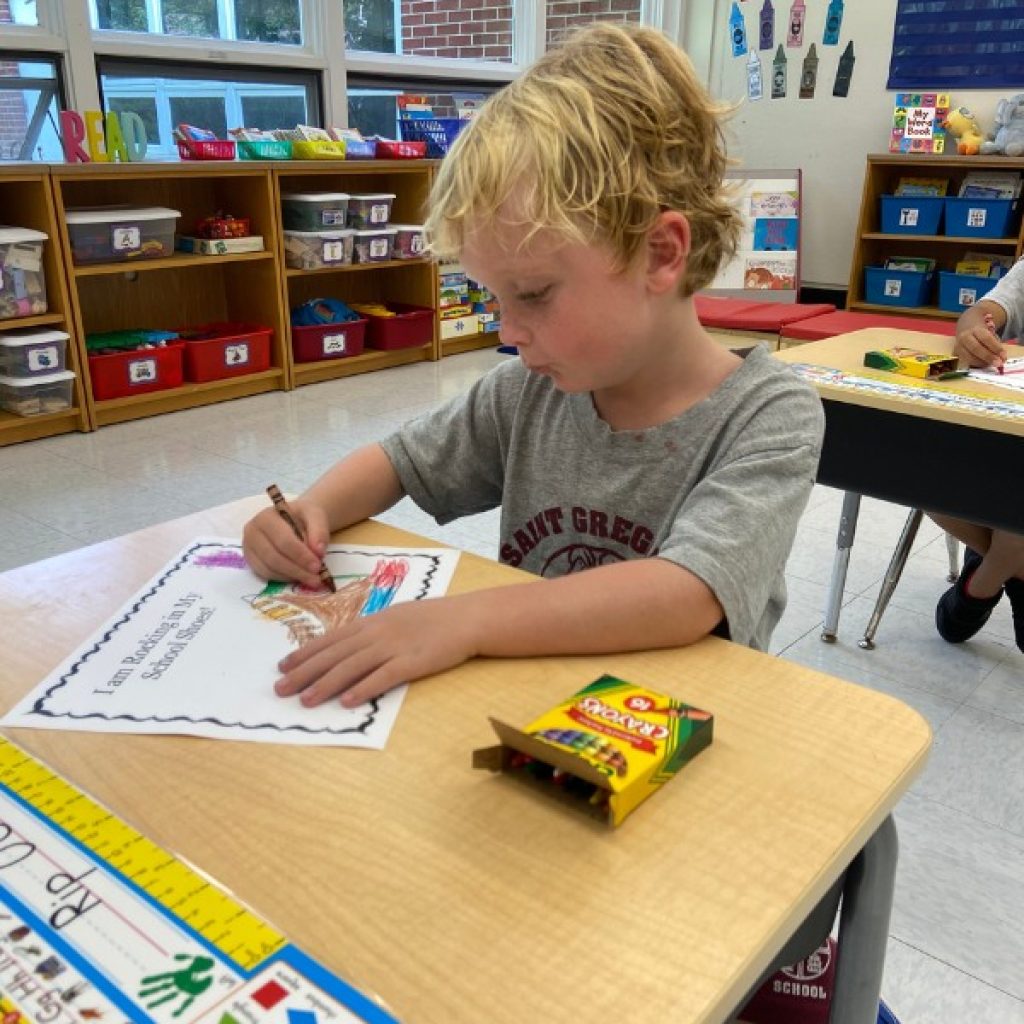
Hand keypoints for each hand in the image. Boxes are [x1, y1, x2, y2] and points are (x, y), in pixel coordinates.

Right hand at [243, 499, 329, 587]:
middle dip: (297, 570)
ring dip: (292, 576)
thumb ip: (319, 531)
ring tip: (311, 579)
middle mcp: (252, 532)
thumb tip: (318, 551)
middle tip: (316, 578)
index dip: (300, 556)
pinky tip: (298, 576)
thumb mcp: (316, 515)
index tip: (317, 566)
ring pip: (269, 569)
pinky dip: (284, 578)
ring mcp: (249, 548)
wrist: (295, 517)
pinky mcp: (251, 561)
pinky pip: (266, 575)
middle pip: (274, 557)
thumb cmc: (303, 516)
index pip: (283, 540)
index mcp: (267, 517)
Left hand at [274, 596, 479, 707]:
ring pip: (352, 666)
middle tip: (280, 688)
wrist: (465, 618)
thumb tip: (347, 645)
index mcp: (372, 622)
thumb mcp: (396, 618)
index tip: (283, 666)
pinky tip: (347, 701)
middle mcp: (377, 633)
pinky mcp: (413, 663)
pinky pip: (383, 677)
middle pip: (334, 654)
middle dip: (304, 672)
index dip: (305, 653)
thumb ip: (372, 631)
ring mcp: (394, 647)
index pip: (330, 639)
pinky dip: (363, 688)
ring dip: (326, 684)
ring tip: (305, 699)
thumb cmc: (432, 619)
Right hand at [954, 323, 1004, 367]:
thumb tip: (1001, 358)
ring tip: (992, 365)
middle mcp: (964, 337)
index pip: (986, 339)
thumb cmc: (980, 331)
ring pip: (969, 357)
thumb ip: (995, 344)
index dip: (996, 348)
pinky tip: (984, 364)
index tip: (1004, 356)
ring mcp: (958, 346)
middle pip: (976, 348)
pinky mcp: (956, 353)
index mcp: (975, 329)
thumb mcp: (989, 332)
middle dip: (988, 357)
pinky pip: (966, 361)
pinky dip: (976, 364)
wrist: (965, 326)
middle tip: (998, 364)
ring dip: (982, 363)